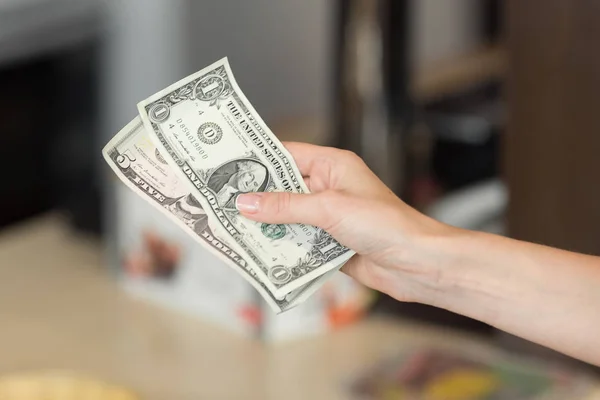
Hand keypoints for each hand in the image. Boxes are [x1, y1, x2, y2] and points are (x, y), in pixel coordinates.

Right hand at [236, 142, 448, 301]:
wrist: (416, 263)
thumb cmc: (384, 223)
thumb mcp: (329, 208)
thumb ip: (285, 206)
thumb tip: (245, 203)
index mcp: (332, 165)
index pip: (286, 154)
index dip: (257, 159)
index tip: (227, 164)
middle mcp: (329, 187)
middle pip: (283, 188)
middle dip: (256, 197)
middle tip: (220, 201)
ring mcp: (329, 216)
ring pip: (288, 217)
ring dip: (267, 224)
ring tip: (231, 228)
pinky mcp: (330, 243)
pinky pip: (299, 241)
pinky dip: (282, 246)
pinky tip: (259, 252)